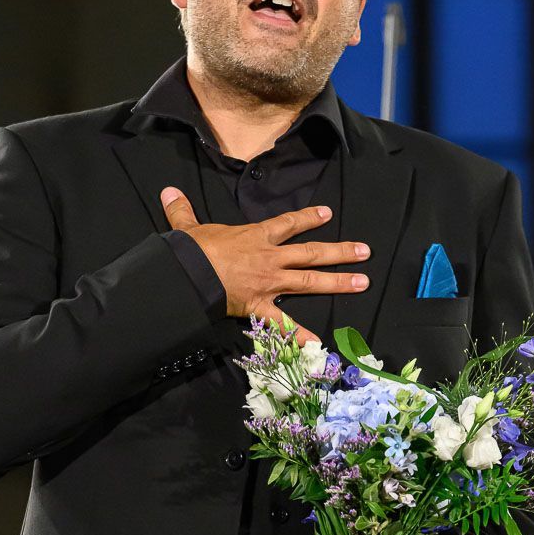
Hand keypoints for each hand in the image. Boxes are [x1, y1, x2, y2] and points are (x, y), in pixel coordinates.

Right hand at [160, 189, 369, 343]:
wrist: (190, 273)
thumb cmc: (193, 250)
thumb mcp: (188, 227)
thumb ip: (182, 210)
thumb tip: (168, 191)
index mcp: (256, 237)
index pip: (288, 223)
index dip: (308, 217)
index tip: (327, 213)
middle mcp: (271, 258)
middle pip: (312, 252)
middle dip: (340, 252)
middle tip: (365, 252)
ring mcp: (270, 282)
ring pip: (310, 280)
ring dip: (338, 282)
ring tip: (363, 282)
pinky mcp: (261, 306)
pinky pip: (284, 323)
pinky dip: (302, 334)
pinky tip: (321, 343)